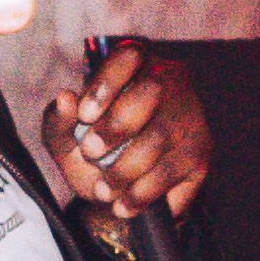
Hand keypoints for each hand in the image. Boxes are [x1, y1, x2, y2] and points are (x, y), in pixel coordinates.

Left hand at [43, 43, 209, 219]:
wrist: (118, 194)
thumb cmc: (91, 155)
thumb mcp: (65, 140)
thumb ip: (59, 120)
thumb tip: (65, 98)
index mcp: (133, 67)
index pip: (129, 55)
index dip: (106, 83)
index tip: (85, 115)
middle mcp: (169, 82)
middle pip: (151, 91)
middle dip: (116, 126)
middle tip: (91, 153)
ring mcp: (190, 115)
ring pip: (160, 136)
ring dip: (125, 168)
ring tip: (104, 189)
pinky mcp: (200, 151)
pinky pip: (171, 170)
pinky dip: (142, 193)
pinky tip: (124, 205)